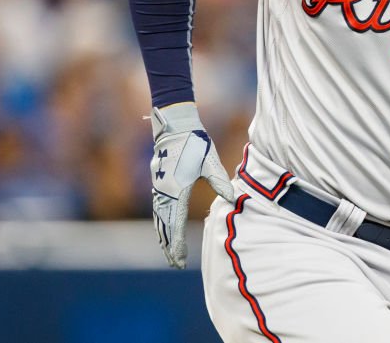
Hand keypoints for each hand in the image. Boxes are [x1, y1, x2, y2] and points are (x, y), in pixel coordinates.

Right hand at [149, 102, 234, 267]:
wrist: (175, 126)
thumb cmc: (195, 143)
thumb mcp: (211, 162)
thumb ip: (220, 181)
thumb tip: (232, 199)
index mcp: (177, 190)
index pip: (175, 224)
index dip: (177, 244)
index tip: (179, 259)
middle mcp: (164, 192)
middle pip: (164, 226)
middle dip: (169, 246)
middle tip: (174, 263)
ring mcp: (159, 187)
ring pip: (159, 218)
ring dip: (163, 236)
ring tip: (167, 251)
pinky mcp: (158, 182)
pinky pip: (157, 208)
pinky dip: (160, 222)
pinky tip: (163, 228)